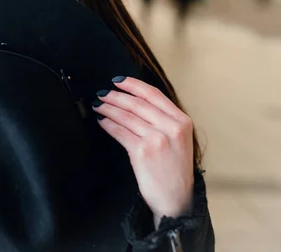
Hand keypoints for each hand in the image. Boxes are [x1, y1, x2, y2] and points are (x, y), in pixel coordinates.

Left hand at [92, 76, 193, 227]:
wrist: (175, 200)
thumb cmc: (174, 170)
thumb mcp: (179, 140)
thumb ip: (163, 120)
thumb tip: (135, 100)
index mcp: (182, 121)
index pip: (153, 94)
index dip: (132, 84)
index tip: (117, 80)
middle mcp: (171, 127)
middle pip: (137, 103)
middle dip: (115, 96)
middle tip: (102, 94)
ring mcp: (157, 139)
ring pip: (126, 116)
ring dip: (108, 108)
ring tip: (98, 105)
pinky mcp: (142, 151)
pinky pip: (120, 131)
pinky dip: (108, 124)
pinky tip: (102, 121)